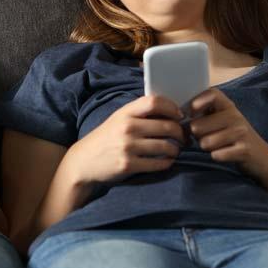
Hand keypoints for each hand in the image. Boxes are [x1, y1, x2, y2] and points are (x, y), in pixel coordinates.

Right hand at [65, 95, 184, 185]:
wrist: (84, 161)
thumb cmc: (106, 138)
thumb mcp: (118, 119)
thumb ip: (139, 114)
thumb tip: (170, 112)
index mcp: (125, 113)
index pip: (154, 102)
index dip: (172, 107)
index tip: (179, 115)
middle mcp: (127, 127)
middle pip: (166, 126)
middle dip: (180, 133)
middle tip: (183, 137)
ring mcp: (128, 147)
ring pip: (166, 146)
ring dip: (176, 149)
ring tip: (175, 150)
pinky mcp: (128, 165)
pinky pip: (158, 163)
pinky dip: (167, 162)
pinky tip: (167, 161)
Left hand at [188, 88, 267, 181]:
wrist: (262, 157)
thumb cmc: (232, 136)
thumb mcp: (221, 119)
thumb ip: (203, 113)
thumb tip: (177, 114)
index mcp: (227, 105)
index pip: (211, 94)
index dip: (196, 102)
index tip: (191, 113)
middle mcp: (235, 116)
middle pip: (197, 126)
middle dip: (196, 136)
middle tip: (206, 137)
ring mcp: (241, 132)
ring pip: (205, 142)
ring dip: (206, 147)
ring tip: (216, 146)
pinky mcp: (244, 150)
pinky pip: (217, 154)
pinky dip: (216, 156)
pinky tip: (224, 154)